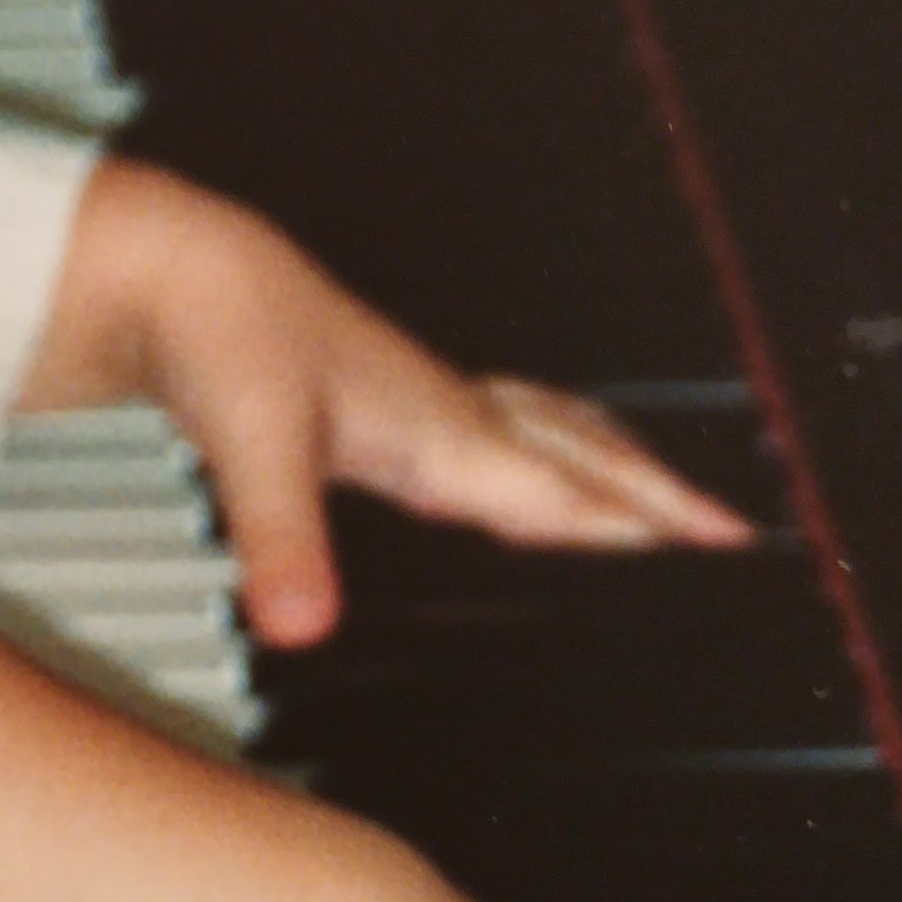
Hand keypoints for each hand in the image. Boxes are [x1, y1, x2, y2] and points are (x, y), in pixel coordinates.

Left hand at [23, 158, 745, 645]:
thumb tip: (300, 629)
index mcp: (438, 427)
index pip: (559, 487)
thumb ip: (281, 543)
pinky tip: (522, 487)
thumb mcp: (251, 449)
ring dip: (608, 464)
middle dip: (654, 492)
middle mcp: (445, 414)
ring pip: (546, 431)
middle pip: (578, 453)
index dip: (632, 524)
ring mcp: (419, 404)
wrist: (173, 272)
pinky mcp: (385, 406)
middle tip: (727, 531)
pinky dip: (541, 459)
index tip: (715, 548)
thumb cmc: (218, 341)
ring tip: (659, 502)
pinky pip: (498, 433)